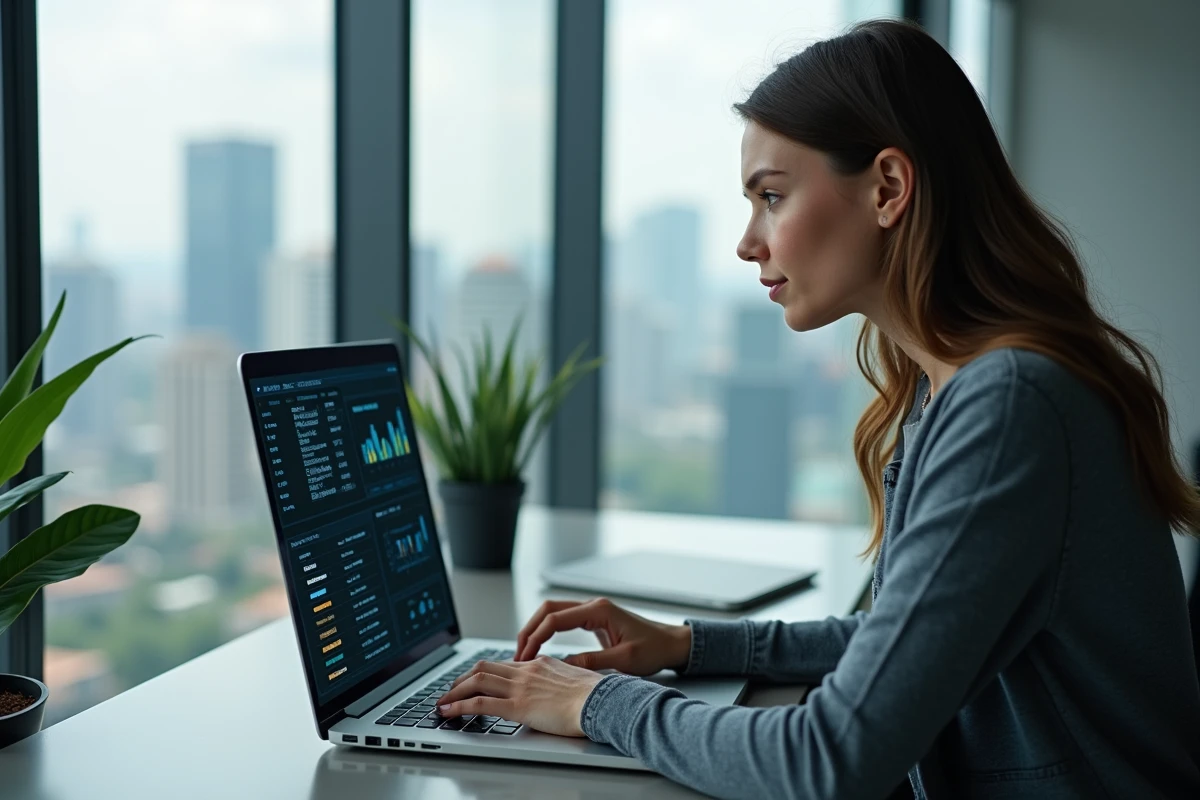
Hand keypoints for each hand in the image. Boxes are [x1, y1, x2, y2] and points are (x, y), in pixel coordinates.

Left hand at [436, 656, 603, 736]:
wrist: (603, 701)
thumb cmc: (597, 696)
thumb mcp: (574, 682)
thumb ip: (557, 683)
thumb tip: (553, 693)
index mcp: (540, 664)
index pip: (503, 664)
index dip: (483, 672)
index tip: (474, 681)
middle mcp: (526, 671)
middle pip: (483, 667)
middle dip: (462, 678)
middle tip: (451, 690)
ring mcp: (520, 687)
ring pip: (476, 680)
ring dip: (454, 691)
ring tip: (442, 702)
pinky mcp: (518, 706)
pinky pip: (480, 703)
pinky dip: (459, 706)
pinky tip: (448, 712)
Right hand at [515, 597, 691, 675]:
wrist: (671, 644)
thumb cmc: (653, 650)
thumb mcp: (623, 661)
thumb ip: (591, 662)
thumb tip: (561, 667)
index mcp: (598, 610)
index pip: (555, 619)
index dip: (536, 637)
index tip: (525, 656)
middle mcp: (592, 605)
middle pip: (548, 610)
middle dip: (529, 630)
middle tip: (518, 654)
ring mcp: (592, 610)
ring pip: (553, 613)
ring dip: (536, 629)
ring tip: (524, 652)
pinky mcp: (593, 619)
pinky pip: (562, 620)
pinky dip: (547, 631)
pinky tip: (540, 648)